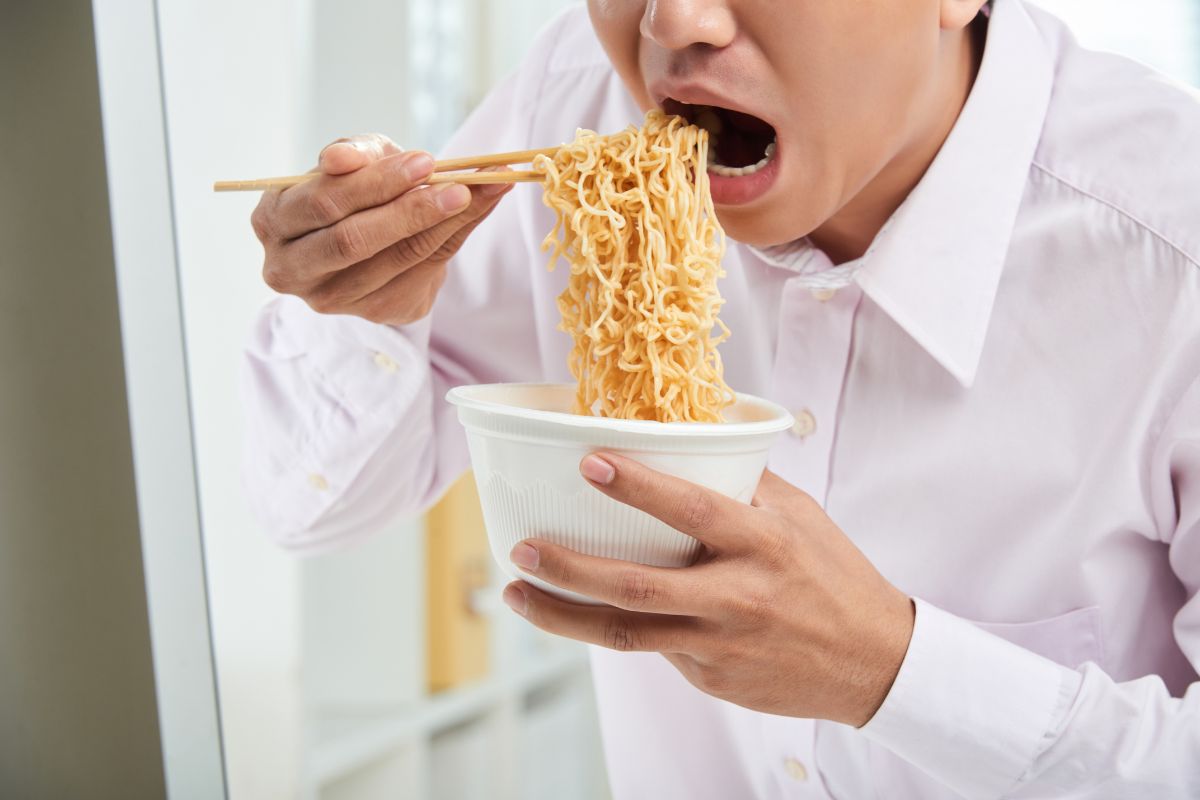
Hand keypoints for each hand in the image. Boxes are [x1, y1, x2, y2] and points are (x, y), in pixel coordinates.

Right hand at [250, 133, 511, 325]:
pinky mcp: (373, 312)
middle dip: (411, 211)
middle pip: (354, 240)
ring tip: (480, 191)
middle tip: (460, 186)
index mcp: (273, 221)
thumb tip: (343, 156)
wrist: (370, 236)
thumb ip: (354, 153)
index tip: (425, 160)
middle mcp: (291, 269)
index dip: (376, 182)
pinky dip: (455, 237)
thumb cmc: (353, 190)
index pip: (324, 202)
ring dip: (444, 223)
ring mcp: (331, 299)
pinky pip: (421, 274)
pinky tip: (479, 209)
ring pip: (394, 260)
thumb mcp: (352, 160)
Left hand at [501, 453, 915, 726]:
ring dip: (564, 616)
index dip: (637, 487)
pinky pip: (656, 649)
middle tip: (521, 550)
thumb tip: (691, 442)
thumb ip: (744, 484)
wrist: (873, 662)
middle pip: (637, 588)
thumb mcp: (800, 516)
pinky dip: (620, 628)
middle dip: (570, 570)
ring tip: (518, 594)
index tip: (588, 462)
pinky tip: (590, 612)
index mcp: (763, 544)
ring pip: (628, 634)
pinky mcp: (711, 679)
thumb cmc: (834, 575)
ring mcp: (720, 645)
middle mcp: (738, 597)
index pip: (692, 510)